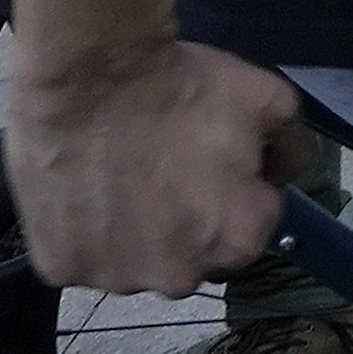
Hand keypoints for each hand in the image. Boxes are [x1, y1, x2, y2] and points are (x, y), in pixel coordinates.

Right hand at [9, 35, 307, 295]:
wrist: (89, 74)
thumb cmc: (184, 87)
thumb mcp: (274, 102)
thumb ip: (293, 150)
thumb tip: (278, 176)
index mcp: (239, 241)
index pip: (252, 221)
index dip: (236, 185)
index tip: (210, 155)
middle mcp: (178, 277)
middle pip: (193, 249)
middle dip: (186, 216)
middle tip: (162, 164)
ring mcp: (114, 279)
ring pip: (135, 258)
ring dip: (133, 229)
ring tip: (118, 174)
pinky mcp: (59, 268)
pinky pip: (81, 256)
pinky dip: (82, 232)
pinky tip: (82, 189)